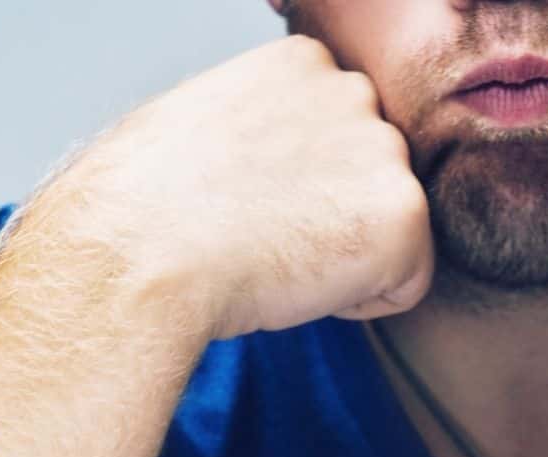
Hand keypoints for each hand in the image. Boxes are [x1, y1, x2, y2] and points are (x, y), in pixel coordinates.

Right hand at [35, 34, 434, 340]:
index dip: (294, 192)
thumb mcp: (205, 131)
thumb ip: (265, 132)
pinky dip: (360, 303)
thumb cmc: (145, 210)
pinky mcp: (405, 212)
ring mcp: (385, 148)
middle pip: (370, 182)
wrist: (139, 253)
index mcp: (302, 61)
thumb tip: (275, 169)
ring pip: (390, 231)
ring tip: (271, 253)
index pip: (336, 141)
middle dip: (328, 220)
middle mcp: (354, 90)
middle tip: (255, 236)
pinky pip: (408, 284)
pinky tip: (297, 281)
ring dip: (342, 260)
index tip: (242, 204)